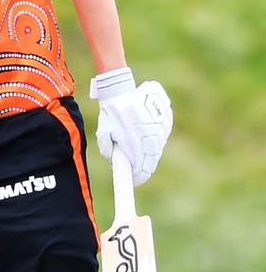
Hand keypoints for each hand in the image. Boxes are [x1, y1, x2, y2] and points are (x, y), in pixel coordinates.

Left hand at [90, 68, 172, 186]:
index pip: (142, 170)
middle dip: (142, 166)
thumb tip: (117, 163)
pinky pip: (161, 137)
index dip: (137, 178)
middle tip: (133, 167)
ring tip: (135, 145)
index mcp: (137, 143)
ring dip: (148, 152)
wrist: (122, 90)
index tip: (133, 181)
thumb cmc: (110, 113)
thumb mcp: (104, 134)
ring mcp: (162, 129)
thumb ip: (109, 151)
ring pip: (157, 149)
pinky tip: (143, 133)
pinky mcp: (167, 121)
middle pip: (151, 161)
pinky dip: (153, 140)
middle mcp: (153, 138)